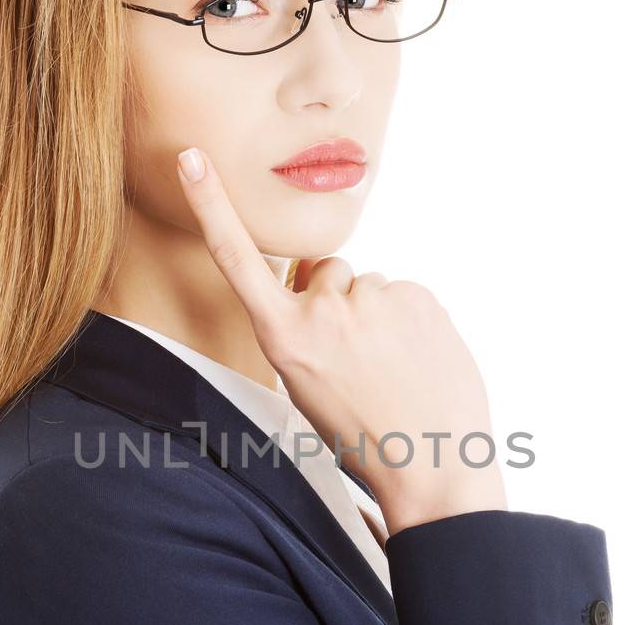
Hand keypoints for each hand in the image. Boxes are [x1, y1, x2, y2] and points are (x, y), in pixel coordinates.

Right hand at [175, 146, 506, 533]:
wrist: (433, 467)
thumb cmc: (366, 439)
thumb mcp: (308, 390)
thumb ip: (306, 331)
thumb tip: (331, 288)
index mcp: (284, 338)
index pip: (238, 259)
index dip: (211, 206)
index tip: (191, 157)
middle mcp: (322, 310)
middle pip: (326, 273)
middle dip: (338, 301)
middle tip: (360, 360)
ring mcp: (373, 299)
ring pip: (370, 290)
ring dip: (378, 318)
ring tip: (394, 371)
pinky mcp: (417, 296)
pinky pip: (405, 298)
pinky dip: (410, 324)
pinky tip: (417, 364)